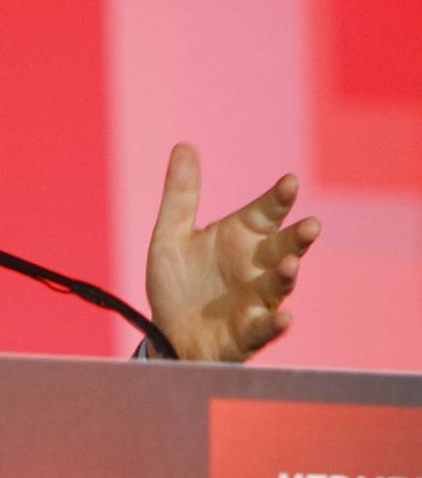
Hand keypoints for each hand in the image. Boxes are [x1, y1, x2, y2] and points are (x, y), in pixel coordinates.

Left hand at [145, 143, 320, 361]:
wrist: (166, 333)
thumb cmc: (178, 284)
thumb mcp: (171, 236)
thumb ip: (181, 195)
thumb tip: (184, 145)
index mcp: (241, 238)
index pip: (266, 212)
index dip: (278, 198)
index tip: (289, 182)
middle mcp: (256, 266)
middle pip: (284, 247)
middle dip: (298, 237)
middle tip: (311, 224)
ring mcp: (256, 300)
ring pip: (278, 286)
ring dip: (286, 275)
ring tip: (289, 264)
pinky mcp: (247, 333)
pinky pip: (264, 328)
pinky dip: (274, 323)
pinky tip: (283, 318)